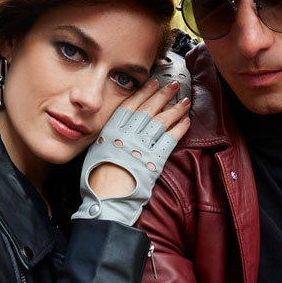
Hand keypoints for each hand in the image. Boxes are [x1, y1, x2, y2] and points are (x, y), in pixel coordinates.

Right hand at [72, 78, 189, 224]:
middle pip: (149, 109)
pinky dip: (179, 129)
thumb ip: (106, 140)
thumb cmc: (95, 180)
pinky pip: (170, 140)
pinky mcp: (154, 160)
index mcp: (111, 131)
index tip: (152, 82)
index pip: (130, 105)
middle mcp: (127, 135)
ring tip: (185, 101)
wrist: (105, 199)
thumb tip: (113, 134)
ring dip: (175, 109)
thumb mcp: (95, 153)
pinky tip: (186, 121)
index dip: (143, 92)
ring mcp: (142, 147)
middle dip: (163, 94)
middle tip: (174, 85)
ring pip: (162, 121)